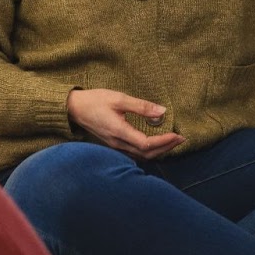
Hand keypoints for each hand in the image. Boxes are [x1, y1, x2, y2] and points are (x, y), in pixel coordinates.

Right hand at [66, 88, 184, 159]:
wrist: (74, 108)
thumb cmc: (94, 101)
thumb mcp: (119, 98)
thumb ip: (141, 106)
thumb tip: (162, 112)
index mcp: (119, 132)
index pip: (146, 144)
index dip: (164, 142)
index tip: (178, 135)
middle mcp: (117, 143)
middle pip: (146, 154)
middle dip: (166, 148)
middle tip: (181, 139)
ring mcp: (115, 147)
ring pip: (141, 156)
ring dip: (158, 151)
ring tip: (172, 142)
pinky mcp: (113, 145)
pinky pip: (134, 154)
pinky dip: (148, 151)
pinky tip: (155, 144)